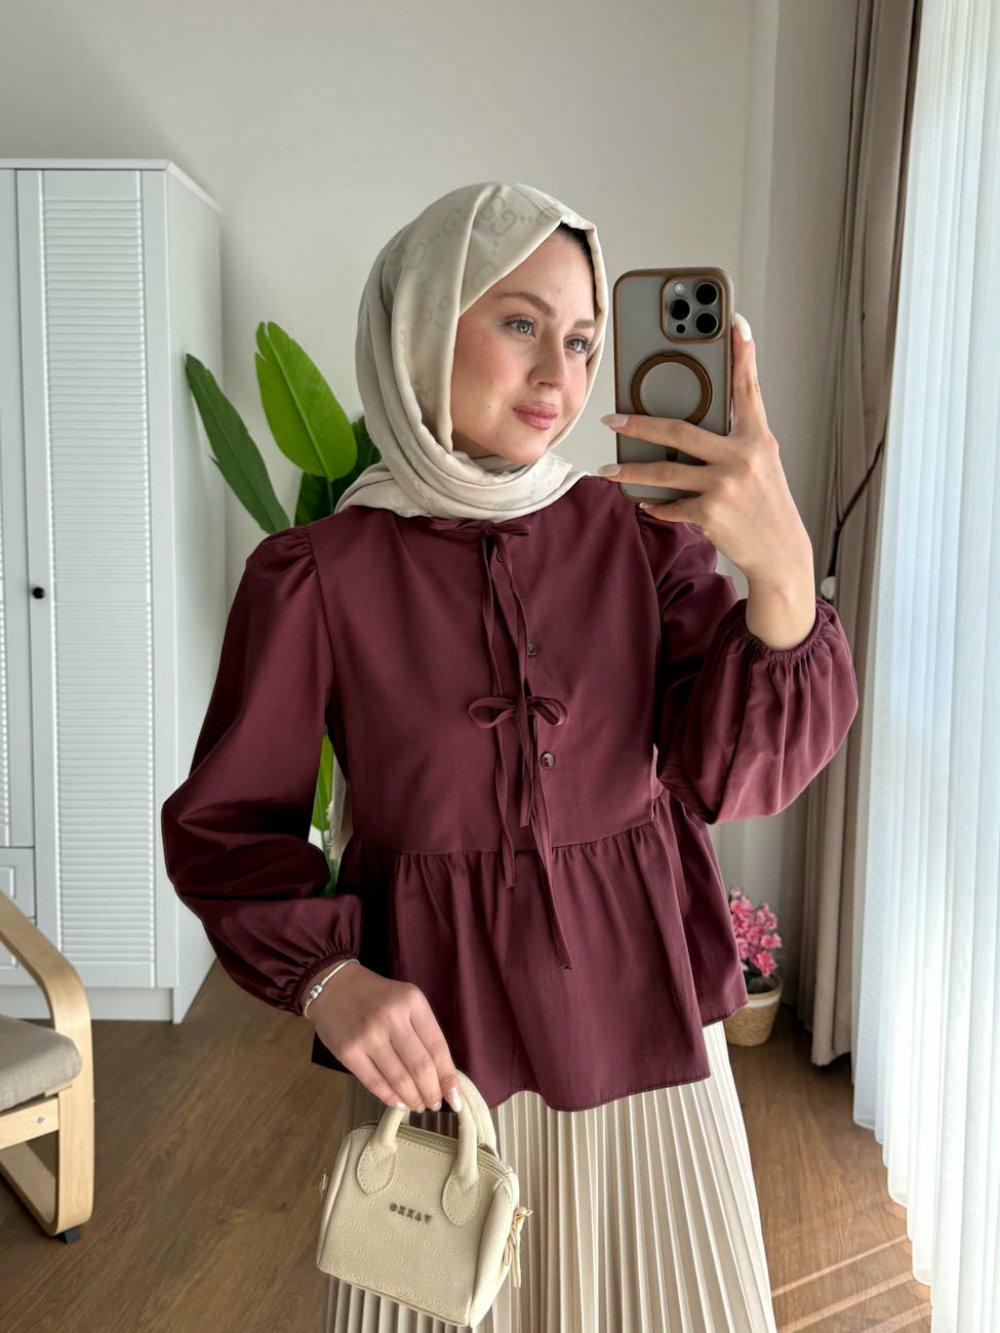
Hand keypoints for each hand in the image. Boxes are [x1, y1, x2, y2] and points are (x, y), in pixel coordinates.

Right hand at [306, 962, 462, 1114]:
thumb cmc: (377, 996)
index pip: (437, 1047)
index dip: (448, 1077)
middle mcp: (391, 1017)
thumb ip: (423, 1030)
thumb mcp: (406, 1000)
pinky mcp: (348, 1051)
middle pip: (420, 1067)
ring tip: (419, 1105)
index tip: (456, 1098)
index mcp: (412, 1001)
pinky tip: (399, 1102)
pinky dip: (390, 1098)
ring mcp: (368, 1035)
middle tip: (435, 1104)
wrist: (334, 986)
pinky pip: (374, 1083)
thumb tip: (442, 1074)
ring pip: (399, 1079)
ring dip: (413, 1099)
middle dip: (432, 1092)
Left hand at [597, 313, 813, 585]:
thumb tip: (692, 425)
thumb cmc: (766, 502)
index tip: (734, 322)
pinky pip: (671, 505)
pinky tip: (646, 503)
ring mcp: (725, 485)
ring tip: (609, 471)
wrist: (780, 551)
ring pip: (665, 472)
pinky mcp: (711, 514)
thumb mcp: (761, 463)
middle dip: (640, 424)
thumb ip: (734, 439)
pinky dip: (656, 505)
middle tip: (613, 420)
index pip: (748, 389)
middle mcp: (743, 457)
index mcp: (758, 438)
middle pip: (680, 431)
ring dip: (632, 472)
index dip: (742, 354)